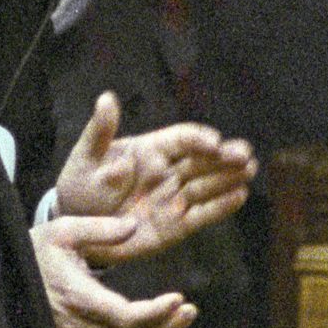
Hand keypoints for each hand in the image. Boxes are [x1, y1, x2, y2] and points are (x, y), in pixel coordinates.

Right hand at [31, 215, 197, 327]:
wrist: (0, 283)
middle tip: (190, 309)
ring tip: (181, 318)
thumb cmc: (32, 253)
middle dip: (165, 326)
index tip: (178, 298)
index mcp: (76, 298)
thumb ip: (99, 229)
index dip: (156, 314)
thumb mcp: (62, 231)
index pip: (125, 318)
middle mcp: (77, 327)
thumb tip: (133, 226)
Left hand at [53, 92, 255, 264]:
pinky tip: (240, 196)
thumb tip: (107, 99)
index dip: (199, 139)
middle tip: (245, 154)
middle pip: (203, 160)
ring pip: (208, 184)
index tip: (213, 144)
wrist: (78, 229)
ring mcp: (174, 198)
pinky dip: (221, 206)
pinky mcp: (176, 225)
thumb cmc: (81, 187)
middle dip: (225, 156)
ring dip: (230, 177)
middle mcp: (169, 171)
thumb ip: (100, 133)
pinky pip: (202, 214)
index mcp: (151, 150)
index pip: (182, 139)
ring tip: (250, 170)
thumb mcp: (85, 159)